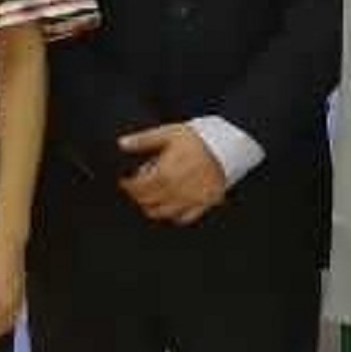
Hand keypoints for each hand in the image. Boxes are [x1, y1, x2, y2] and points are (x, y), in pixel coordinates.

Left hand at [115, 124, 229, 225]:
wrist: (228, 146)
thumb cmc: (199, 140)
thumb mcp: (168, 133)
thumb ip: (143, 140)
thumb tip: (122, 143)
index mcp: (164, 175)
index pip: (138, 189)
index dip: (127, 186)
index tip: (125, 182)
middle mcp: (176, 191)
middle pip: (148, 203)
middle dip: (138, 196)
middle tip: (137, 188)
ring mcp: (190, 200)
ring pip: (163, 214)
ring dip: (152, 208)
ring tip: (151, 197)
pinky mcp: (204, 204)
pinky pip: (185, 218)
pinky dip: (174, 216)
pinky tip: (171, 207)